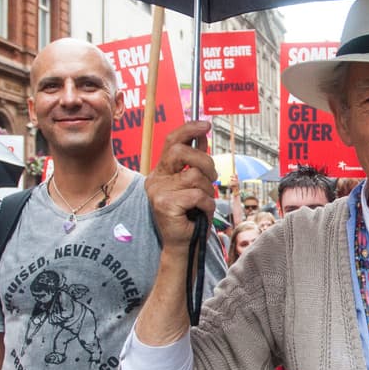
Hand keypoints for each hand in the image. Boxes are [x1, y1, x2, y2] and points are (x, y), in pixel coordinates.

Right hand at [145, 121, 216, 248]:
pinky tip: (200, 213)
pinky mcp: (165, 204)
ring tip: (203, 203)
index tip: (207, 125)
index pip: (171, 141)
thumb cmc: (190, 214)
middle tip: (213, 175)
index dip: (189, 129)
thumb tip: (203, 136)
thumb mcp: (193, 184)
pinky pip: (198, 195)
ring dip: (208, 190)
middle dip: (205, 161)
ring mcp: (158, 192)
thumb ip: (196, 162)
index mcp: (161, 172)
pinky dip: (207, 204)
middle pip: (182, 152)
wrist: (182, 244)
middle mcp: (156, 179)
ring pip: (195, 177)